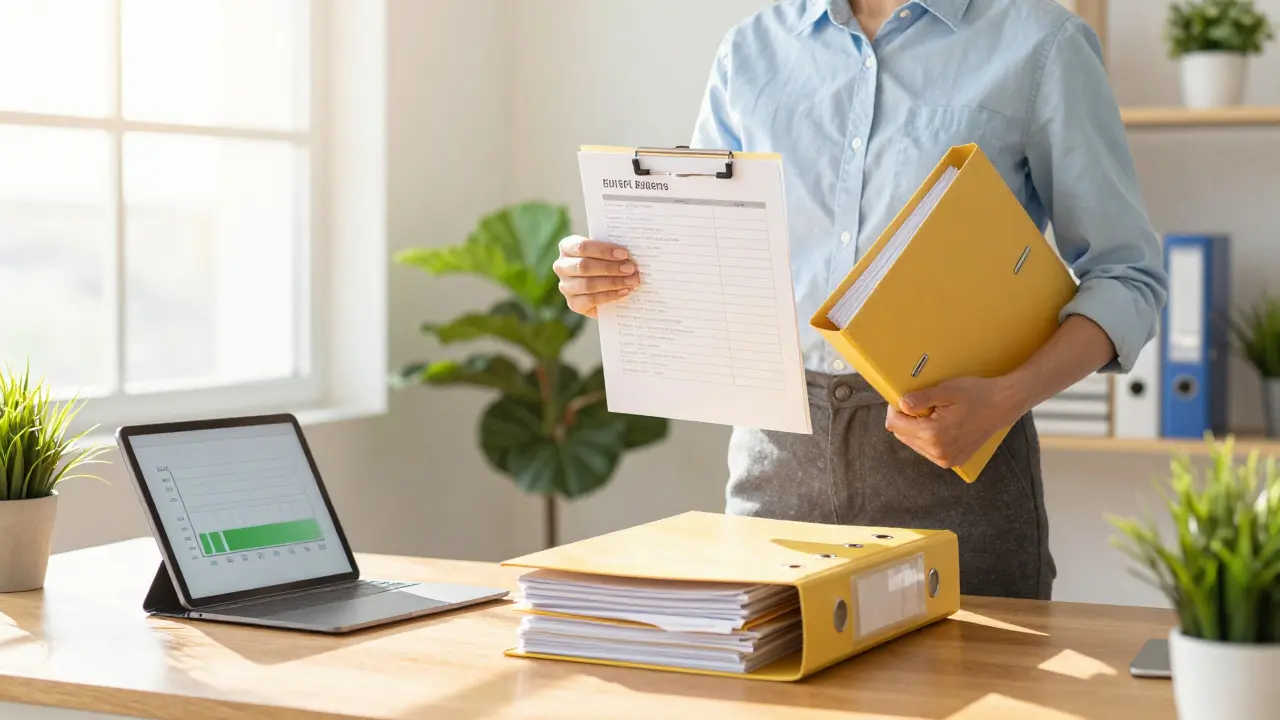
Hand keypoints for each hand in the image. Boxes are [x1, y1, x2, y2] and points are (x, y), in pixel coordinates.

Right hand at [552, 235, 639, 317]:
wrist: (601, 284)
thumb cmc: (603, 261)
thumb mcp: (605, 252)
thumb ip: (612, 251)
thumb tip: (629, 256)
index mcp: (567, 247)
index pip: (581, 246)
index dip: (603, 250)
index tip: (624, 254)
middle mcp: (561, 267)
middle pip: (584, 266)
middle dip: (610, 268)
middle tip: (630, 269)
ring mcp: (565, 287)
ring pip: (588, 284)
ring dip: (613, 282)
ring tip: (631, 281)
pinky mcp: (573, 303)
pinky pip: (591, 300)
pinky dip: (610, 296)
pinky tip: (624, 292)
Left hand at [884, 376, 1027, 468]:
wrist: (1003, 405)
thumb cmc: (977, 394)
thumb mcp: (947, 390)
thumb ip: (921, 399)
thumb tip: (901, 404)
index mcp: (933, 434)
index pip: (895, 424)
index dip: (896, 409)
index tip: (904, 399)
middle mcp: (938, 452)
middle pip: (902, 435)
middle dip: (906, 419)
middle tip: (921, 404)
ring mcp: (946, 459)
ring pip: (914, 443)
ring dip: (916, 429)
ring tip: (934, 414)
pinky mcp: (953, 461)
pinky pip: (928, 450)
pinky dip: (928, 437)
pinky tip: (941, 425)